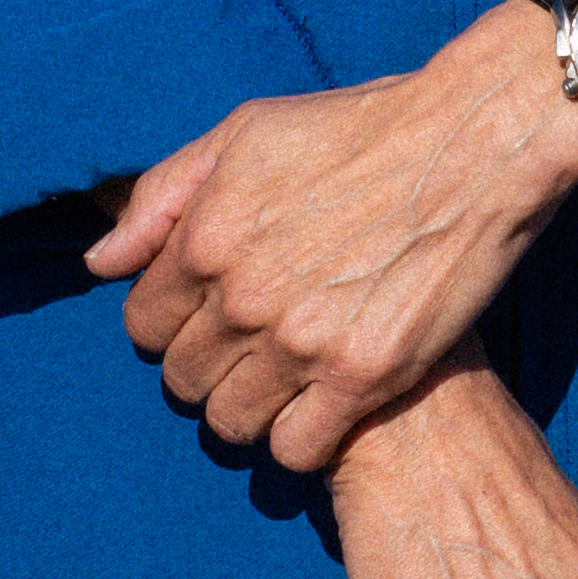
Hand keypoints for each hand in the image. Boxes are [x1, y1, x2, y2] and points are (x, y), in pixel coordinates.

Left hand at [90, 1, 577, 472]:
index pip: (145, 324)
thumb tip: (102, 261)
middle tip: (252, 349)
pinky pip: (296, 450)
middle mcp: (244, 296)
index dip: (171, 324)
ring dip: (250, 409)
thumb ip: (164, 195)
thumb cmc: (360, 128)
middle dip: (209, 367)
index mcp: (207, 235)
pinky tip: (323, 406)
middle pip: (184, 380)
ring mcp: (303, 342)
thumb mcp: (248, 133)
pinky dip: (300, 438)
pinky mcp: (363, 376)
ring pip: (231, 423)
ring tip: (285, 382)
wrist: (475, 143)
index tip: (208, 317)